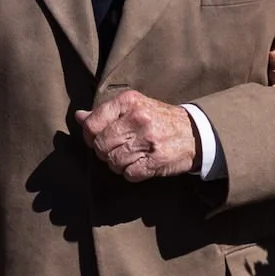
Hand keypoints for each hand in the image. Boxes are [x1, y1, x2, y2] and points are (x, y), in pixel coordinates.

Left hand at [80, 90, 197, 180]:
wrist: (195, 133)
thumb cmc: (158, 119)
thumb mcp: (133, 108)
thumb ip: (105, 113)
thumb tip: (79, 117)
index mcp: (128, 102)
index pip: (92, 124)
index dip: (91, 137)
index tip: (99, 139)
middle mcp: (138, 118)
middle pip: (101, 146)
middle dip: (105, 152)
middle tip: (118, 149)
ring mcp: (148, 140)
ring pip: (113, 162)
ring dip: (119, 164)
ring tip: (132, 156)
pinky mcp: (156, 160)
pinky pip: (129, 174)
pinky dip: (132, 173)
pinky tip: (142, 164)